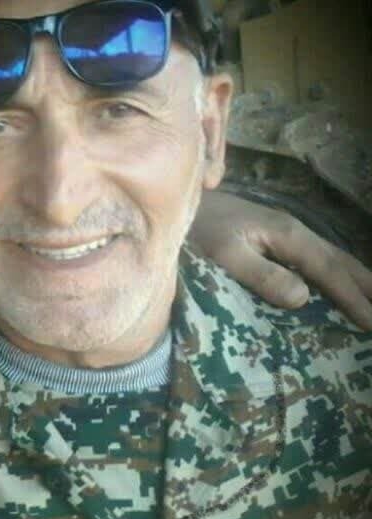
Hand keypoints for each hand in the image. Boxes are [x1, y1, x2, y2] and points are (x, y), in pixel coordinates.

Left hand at [191, 190, 371, 330]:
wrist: (180, 204)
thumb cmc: (200, 232)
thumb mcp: (226, 255)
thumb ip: (262, 275)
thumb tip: (304, 297)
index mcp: (288, 235)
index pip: (329, 271)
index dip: (353, 298)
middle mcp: (293, 231)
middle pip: (340, 261)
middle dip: (366, 287)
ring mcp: (284, 234)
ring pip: (331, 259)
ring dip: (355, 281)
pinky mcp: (272, 239)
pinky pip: (314, 260)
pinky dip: (333, 276)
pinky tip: (333, 287)